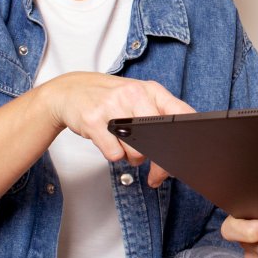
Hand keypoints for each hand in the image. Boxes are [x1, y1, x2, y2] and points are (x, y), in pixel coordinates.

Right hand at [35, 72, 193, 186]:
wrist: (70, 91)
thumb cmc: (110, 97)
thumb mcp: (139, 97)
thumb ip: (160, 117)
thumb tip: (180, 147)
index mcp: (151, 90)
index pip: (181, 113)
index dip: (187, 139)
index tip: (185, 157)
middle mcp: (133, 94)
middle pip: (160, 139)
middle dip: (159, 160)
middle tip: (154, 167)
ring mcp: (112, 106)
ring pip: (137, 151)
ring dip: (132, 157)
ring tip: (124, 145)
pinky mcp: (93, 120)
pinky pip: (114, 154)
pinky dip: (114, 155)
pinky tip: (109, 142)